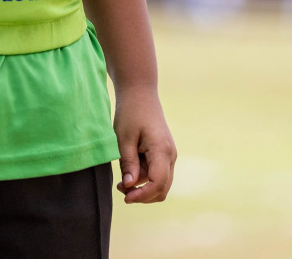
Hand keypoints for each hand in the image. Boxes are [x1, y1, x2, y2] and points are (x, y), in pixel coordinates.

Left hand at [112, 85, 175, 203]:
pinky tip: (129, 170)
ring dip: (141, 186)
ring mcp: (169, 155)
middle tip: (120, 188)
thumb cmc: (130, 112)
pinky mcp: (164, 154)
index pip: (158, 183)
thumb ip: (128, 163)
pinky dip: (143, 177)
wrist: (140, 94)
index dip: (142, 195)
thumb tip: (129, 187)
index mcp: (162, 150)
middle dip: (142, 194)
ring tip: (121, 178)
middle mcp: (170, 155)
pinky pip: (156, 173)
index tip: (125, 197)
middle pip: (162, 189)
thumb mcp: (123, 138)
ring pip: (159, 183)